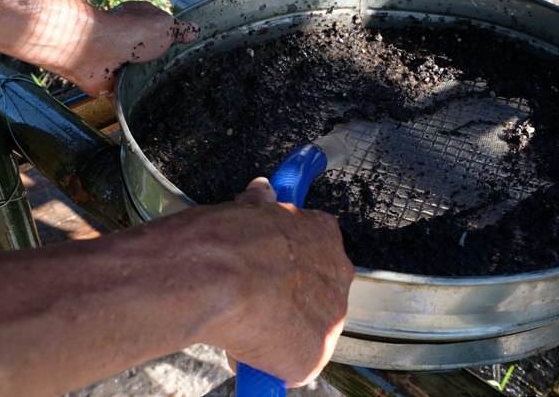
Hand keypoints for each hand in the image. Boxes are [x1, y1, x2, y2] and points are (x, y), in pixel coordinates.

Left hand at [65, 1, 198, 96]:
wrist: (96, 52)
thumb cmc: (131, 33)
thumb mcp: (166, 26)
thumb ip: (182, 30)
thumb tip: (196, 30)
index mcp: (141, 21)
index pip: (162, 31)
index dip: (176, 42)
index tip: (190, 54)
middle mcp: (128, 41)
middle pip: (153, 56)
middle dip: (164, 66)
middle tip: (183, 77)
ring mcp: (119, 63)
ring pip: (141, 77)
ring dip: (150, 84)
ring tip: (174, 97)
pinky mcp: (111, 84)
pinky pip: (127, 96)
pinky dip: (135, 103)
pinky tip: (152, 110)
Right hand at [180, 179, 353, 386]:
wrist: (221, 276)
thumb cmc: (227, 240)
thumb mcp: (249, 207)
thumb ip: (261, 209)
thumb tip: (261, 193)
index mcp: (324, 235)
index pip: (312, 253)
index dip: (286, 266)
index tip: (268, 270)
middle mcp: (338, 275)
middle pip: (316, 295)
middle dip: (287, 301)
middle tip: (254, 302)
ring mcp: (330, 318)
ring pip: (305, 332)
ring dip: (280, 332)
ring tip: (244, 324)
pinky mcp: (313, 356)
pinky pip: (290, 366)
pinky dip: (268, 363)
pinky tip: (244, 347)